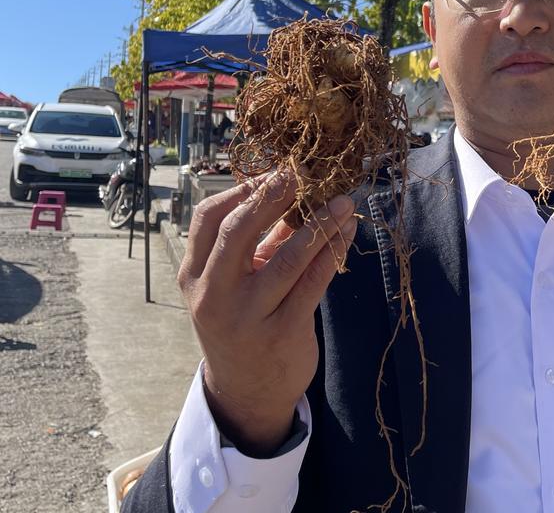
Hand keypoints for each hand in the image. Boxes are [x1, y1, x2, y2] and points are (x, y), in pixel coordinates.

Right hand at [178, 170, 357, 454]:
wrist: (247, 393)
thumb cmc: (243, 320)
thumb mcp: (235, 283)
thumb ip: (258, 242)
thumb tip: (293, 191)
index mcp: (195, 276)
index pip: (208, 219)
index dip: (242, 189)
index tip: (275, 172)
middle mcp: (214, 296)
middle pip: (238, 231)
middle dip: (272, 196)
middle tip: (302, 173)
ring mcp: (246, 317)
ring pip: (285, 259)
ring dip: (318, 224)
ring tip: (343, 201)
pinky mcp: (281, 334)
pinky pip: (312, 284)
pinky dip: (332, 252)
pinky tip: (346, 233)